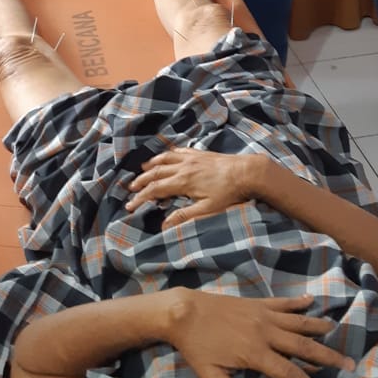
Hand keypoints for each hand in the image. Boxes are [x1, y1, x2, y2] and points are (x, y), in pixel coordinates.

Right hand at [127, 147, 254, 226]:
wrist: (247, 171)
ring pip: (165, 159)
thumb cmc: (228, 193)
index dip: (140, 198)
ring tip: (142, 169)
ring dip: (151, 164)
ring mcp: (191, 158)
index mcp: (182, 182)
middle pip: (156, 172)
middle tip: (130, 188)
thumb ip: (184, 217)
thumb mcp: (207, 209)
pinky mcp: (200, 153)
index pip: (155, 190)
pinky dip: (168, 154)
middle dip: (141, 181)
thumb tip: (164, 226)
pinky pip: (179, 151)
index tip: (130, 205)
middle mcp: (183, 167)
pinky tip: (167, 155)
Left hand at [165, 289, 352, 377]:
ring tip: (338, 333)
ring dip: (319, 328)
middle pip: (303, 347)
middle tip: (350, 364)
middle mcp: (265, 332)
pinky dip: (298, 302)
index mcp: (256, 353)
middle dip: (327, 357)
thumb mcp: (210, 377)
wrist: (183, 311)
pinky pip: (282, 302)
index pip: (290, 375)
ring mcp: (263, 314)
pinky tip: (312, 301)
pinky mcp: (257, 302)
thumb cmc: (196, 347)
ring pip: (297, 322)